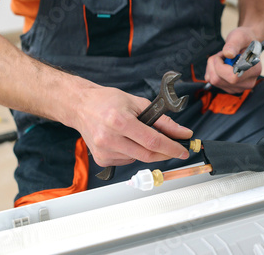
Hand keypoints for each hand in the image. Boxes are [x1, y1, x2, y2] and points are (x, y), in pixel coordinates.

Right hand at [72, 85, 191, 166]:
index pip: (152, 141)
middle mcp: (109, 138)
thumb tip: (181, 133)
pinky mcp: (101, 159)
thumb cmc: (107, 101)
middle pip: (147, 155)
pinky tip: (126, 141)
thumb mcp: (138, 103)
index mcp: (120, 121)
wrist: (81, 106)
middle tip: (174, 149)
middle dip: (165, 154)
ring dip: (147, 151)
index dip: (171, 147)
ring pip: (138, 159)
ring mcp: (104, 151)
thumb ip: (162, 121)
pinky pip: (126, 161)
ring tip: (139, 135)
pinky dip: (133, 154)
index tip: (183, 150)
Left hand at [205, 27, 262, 93]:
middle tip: (221, 54)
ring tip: (222, 58)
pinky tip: (220, 65)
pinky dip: (212, 72)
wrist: (246, 44)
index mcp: (254, 70)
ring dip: (212, 67)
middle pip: (219, 80)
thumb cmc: (244, 40)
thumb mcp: (239, 37)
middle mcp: (248, 82)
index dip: (220, 66)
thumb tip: (228, 54)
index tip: (222, 54)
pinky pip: (213, 82)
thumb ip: (233, 44)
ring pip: (214, 81)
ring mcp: (239, 87)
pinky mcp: (230, 88)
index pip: (232, 77)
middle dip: (213, 65)